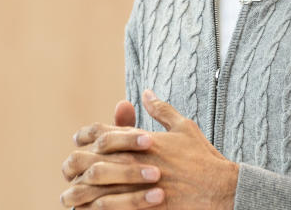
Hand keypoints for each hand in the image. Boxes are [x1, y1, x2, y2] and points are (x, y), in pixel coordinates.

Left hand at [61, 90, 238, 208]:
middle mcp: (133, 160)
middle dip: (75, 165)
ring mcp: (136, 185)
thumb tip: (146, 92)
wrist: (220, 189)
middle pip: (89, 159)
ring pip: (93, 187)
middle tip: (69, 171)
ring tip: (71, 197)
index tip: (79, 142)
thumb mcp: (184, 127)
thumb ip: (161, 110)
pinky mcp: (141, 206)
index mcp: (140, 140)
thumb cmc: (203, 158)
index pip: (100, 133)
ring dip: (79, 191)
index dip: (85, 137)